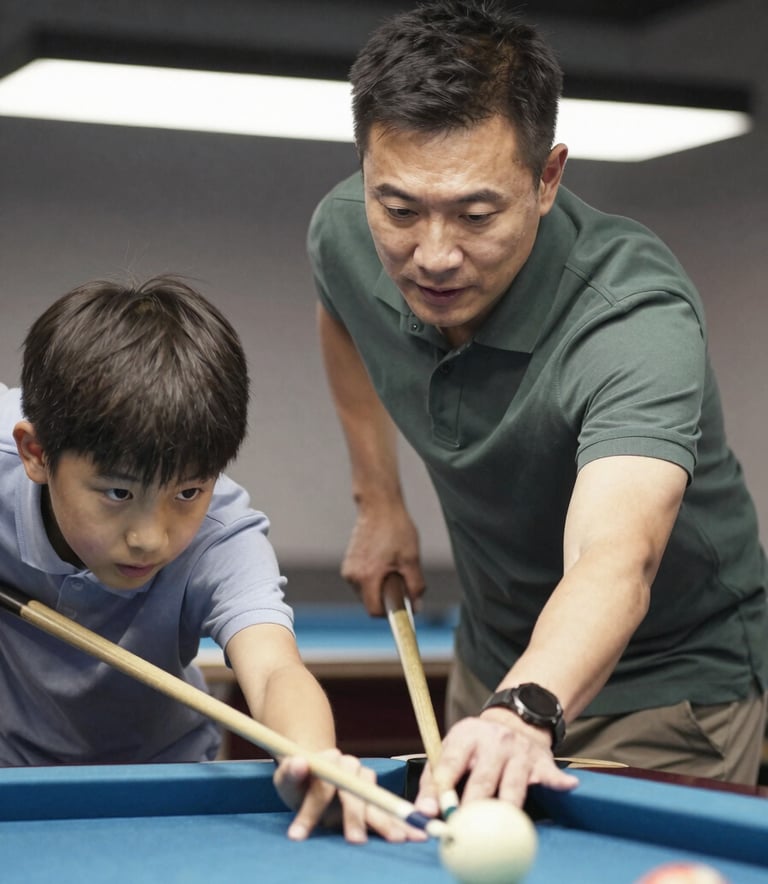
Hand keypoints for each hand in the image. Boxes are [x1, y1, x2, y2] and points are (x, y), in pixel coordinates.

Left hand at [274, 749, 427, 842]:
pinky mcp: (376, 797)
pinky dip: (403, 822)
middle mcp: (353, 767)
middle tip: (354, 840)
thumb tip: (300, 762)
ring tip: (397, 839)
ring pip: (375, 800)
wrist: (317, 776)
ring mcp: (367, 781)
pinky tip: (417, 835)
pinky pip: (389, 809)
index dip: (312, 808)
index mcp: (331, 759)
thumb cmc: (300, 782)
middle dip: (354, 816)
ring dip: (387, 820)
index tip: (298, 834)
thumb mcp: (287, 778)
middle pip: (355, 792)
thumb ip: (290, 771)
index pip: (323, 784)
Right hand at [341, 504, 424, 615]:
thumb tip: (416, 607)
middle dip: (388, 598)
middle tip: (403, 580)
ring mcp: (348, 569)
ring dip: (381, 587)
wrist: (378, 506)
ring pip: (367, 592)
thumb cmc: (396, 530)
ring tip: (394, 567)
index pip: (375, 611)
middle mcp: (353, 576)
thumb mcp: (412, 559)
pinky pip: (363, 581)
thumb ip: (415, 586)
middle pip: (371, 603)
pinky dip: (375, 578)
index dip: (391, 613)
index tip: (404, 608)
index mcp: (367, 577)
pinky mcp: (348, 563)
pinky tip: (385, 561)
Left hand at [414, 713, 578, 813]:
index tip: (435, 812)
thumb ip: (433, 780)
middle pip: (482, 778)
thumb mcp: (451, 749)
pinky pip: (551, 775)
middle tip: (465, 830)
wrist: (514, 720)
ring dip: (507, 808)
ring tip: (501, 829)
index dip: (441, 788)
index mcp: (466, 736)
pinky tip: (566, 786)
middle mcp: (494, 741)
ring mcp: (520, 751)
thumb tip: (422, 813)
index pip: (451, 762)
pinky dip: (559, 782)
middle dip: (473, 806)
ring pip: (514, 785)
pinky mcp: (542, 762)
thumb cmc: (475, 746)